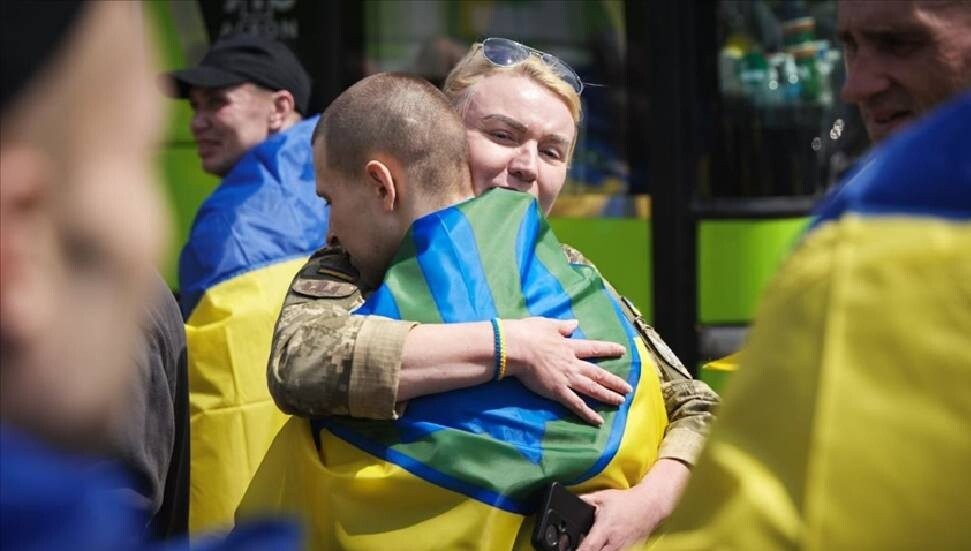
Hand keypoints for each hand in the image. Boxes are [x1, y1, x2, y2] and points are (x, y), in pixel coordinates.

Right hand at [502, 318, 630, 424]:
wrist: (516, 348)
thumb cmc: (528, 334)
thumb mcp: (548, 324)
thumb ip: (563, 326)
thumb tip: (575, 324)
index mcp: (570, 346)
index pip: (594, 348)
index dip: (609, 349)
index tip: (622, 350)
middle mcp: (573, 364)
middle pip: (598, 373)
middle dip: (614, 381)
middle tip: (628, 388)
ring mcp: (567, 378)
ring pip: (592, 389)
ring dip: (608, 396)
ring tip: (620, 401)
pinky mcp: (558, 391)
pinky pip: (576, 404)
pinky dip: (588, 413)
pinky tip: (598, 420)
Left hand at [577, 459, 690, 550]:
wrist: (650, 505)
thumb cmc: (627, 501)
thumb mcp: (603, 497)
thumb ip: (585, 500)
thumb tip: (572, 499)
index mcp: (605, 528)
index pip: (589, 546)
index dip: (579, 550)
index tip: (570, 549)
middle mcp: (614, 541)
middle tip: (585, 545)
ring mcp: (625, 548)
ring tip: (597, 544)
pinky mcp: (632, 549)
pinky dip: (611, 549)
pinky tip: (608, 544)